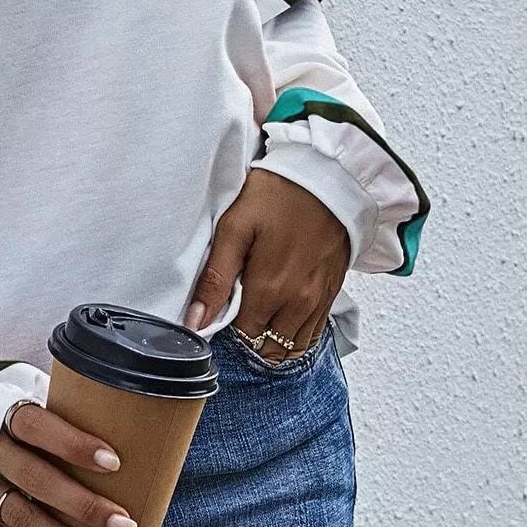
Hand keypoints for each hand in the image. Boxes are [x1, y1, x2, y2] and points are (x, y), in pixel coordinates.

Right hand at [0, 403, 138, 526]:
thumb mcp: (38, 414)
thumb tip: (143, 441)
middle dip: (83, 505)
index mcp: (7, 417)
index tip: (115, 463)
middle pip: (36, 479)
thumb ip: (74, 424)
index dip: (73, 444)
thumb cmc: (24, 430)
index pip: (37, 427)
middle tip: (125, 526)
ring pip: (21, 516)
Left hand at [183, 166, 350, 358]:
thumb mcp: (235, 227)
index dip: (226, 329)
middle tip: (237, 312)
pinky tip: (281, 315)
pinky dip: (295, 335)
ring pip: (292, 349)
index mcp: (269, 290)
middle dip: (249, 339)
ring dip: (272, 341)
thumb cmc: (278, 196)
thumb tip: (195, 321)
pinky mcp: (332, 294)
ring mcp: (318, 302)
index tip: (219, 311)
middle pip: (267, 349)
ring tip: (258, 315)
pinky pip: (313, 334)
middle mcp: (298, 304)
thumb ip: (215, 278)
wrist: (327, 177)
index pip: (242, 338)